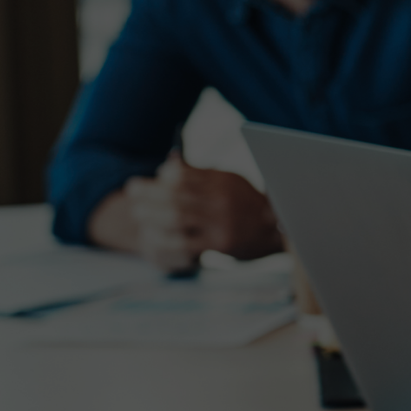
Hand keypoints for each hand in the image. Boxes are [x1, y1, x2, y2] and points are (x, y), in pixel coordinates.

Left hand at [124, 150, 280, 271]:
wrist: (279, 230)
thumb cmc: (248, 203)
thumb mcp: (231, 180)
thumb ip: (202, 174)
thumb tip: (168, 165)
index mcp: (223, 181)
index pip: (184, 175)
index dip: (163, 176)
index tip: (153, 178)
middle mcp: (222, 201)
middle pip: (174, 196)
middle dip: (148, 194)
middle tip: (132, 192)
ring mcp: (221, 224)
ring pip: (175, 219)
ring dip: (150, 216)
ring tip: (137, 214)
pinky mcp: (220, 245)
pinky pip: (183, 244)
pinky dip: (163, 241)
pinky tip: (150, 239)